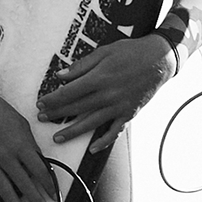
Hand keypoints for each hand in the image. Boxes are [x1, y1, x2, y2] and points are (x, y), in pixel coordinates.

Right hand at [0, 82, 58, 201]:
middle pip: (25, 185)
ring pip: (6, 191)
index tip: (54, 195)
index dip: (49, 185)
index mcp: (21, 145)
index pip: (40, 171)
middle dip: (37, 201)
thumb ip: (30, 145)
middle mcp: (6, 157)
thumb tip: (39, 164)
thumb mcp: (21, 124)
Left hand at [39, 34, 178, 145]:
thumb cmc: (131, 52)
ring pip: (91, 123)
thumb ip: (82, 65)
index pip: (69, 92)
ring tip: (57, 138)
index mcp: (99, 77)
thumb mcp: (104, 52)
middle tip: (41, 118)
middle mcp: (108, 95)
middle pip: (76, 108)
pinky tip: (92, 149)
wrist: (160, 60)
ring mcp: (119, 106)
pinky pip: (115, 131)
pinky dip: (104, 142)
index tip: (41, 103)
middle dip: (56, 114)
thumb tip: (60, 76)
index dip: (53, 99)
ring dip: (73, 132)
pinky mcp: (130, 113)